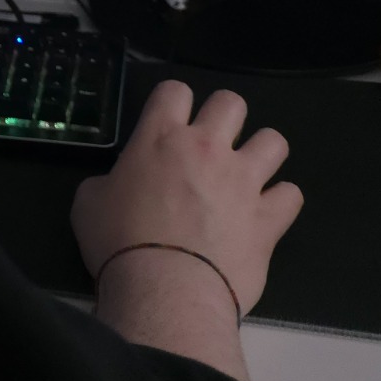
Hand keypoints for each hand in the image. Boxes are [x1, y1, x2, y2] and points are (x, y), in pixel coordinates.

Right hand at [71, 81, 301, 316]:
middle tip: (210, 145)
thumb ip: (108, 182)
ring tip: (246, 175)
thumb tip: (118, 187)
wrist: (164, 291)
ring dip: (261, 153)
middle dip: (223, 118)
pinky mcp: (269, 218)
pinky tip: (264, 214)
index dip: (173, 102)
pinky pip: (291, 194)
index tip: (168, 123)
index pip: (175, 90)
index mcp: (161, 138)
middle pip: (231, 103)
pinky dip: (279, 202)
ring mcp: (244, 181)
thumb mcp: (89, 203)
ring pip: (274, 141)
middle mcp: (207, 148)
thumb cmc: (119, 243)